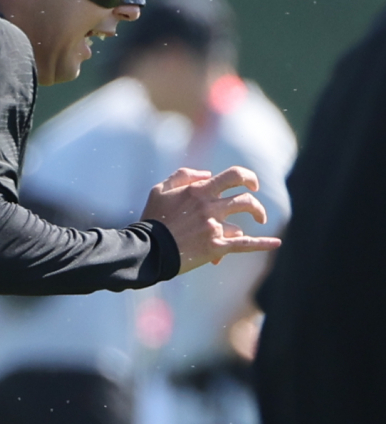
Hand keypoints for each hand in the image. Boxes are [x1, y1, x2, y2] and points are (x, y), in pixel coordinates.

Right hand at [141, 165, 281, 272]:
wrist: (147, 249)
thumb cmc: (152, 219)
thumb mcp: (160, 189)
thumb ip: (184, 175)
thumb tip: (207, 174)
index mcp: (200, 191)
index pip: (233, 176)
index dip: (247, 177)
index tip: (251, 184)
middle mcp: (210, 207)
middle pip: (244, 199)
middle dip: (254, 202)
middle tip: (256, 209)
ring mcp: (214, 228)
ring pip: (244, 222)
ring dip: (256, 219)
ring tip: (260, 223)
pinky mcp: (215, 247)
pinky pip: (244, 245)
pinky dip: (262, 244)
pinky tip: (276, 243)